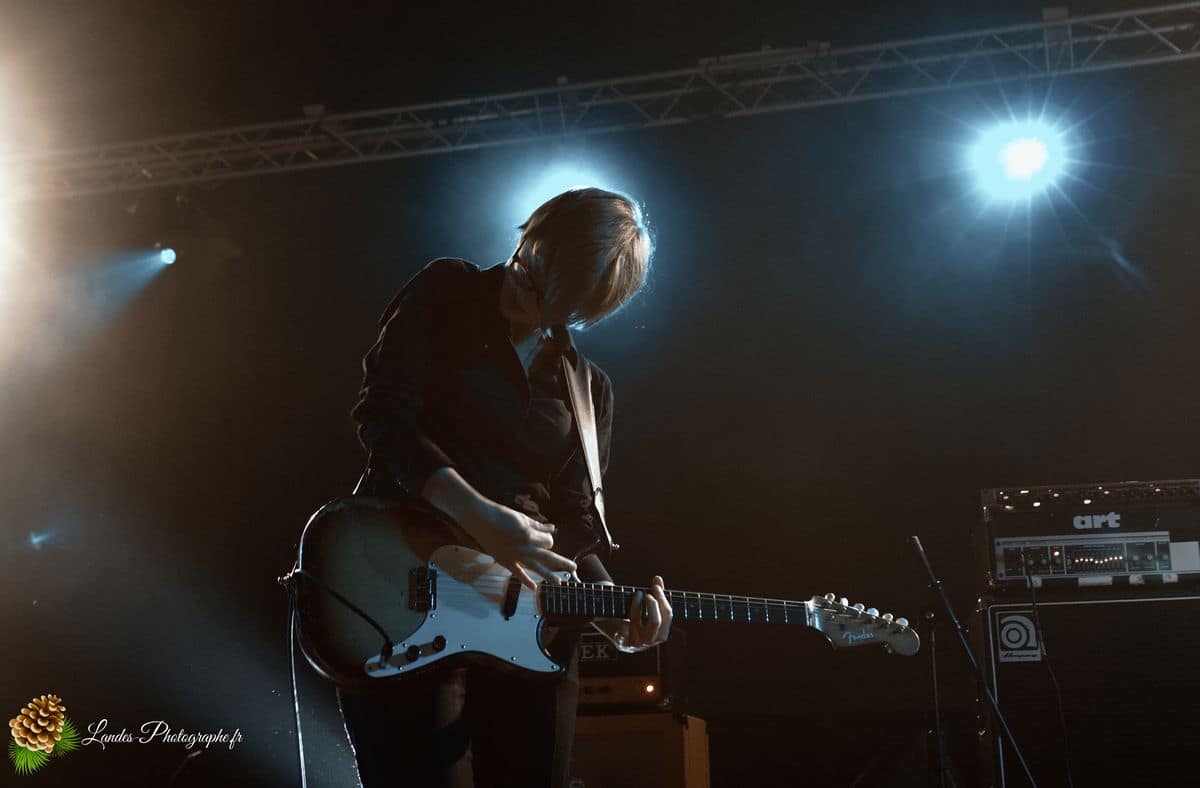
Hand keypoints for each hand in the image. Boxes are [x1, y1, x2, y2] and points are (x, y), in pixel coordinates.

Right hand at [458, 501, 576, 589]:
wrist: (480, 519)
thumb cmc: (501, 515)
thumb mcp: (522, 518)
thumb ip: (538, 526)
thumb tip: (552, 528)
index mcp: (530, 535)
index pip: (548, 541)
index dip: (547, 538)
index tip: (542, 535)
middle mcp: (525, 547)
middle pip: (548, 556)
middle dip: (562, 562)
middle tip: (574, 566)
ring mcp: (515, 556)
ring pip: (536, 567)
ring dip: (549, 575)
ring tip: (559, 583)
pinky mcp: (505, 560)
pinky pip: (518, 573)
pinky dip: (525, 580)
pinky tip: (534, 587)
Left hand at [596, 575, 672, 650]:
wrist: (618, 633)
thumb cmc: (636, 617)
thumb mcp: (647, 606)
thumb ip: (655, 593)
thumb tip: (658, 578)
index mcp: (661, 633)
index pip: (667, 616)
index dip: (662, 599)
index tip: (655, 587)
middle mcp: (651, 641)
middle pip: (655, 622)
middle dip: (652, 605)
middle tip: (646, 593)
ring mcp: (636, 644)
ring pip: (638, 625)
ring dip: (637, 608)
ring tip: (637, 595)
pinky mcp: (621, 643)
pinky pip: (621, 640)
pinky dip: (621, 635)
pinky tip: (619, 632)